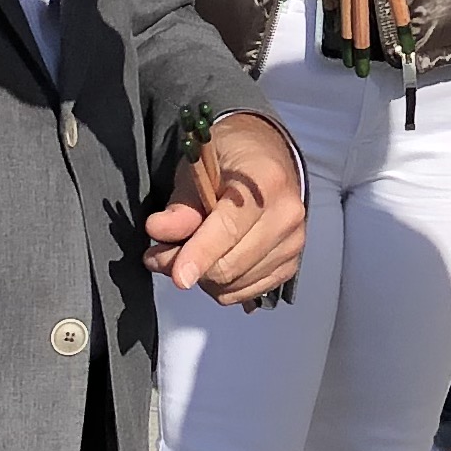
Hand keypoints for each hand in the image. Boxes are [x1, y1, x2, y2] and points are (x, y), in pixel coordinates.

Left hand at [147, 110, 303, 303]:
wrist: (267, 157)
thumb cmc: (229, 160)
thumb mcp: (197, 170)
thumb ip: (180, 206)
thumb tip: (157, 231)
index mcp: (266, 181)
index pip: (229, 229)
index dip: (200, 254)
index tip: (179, 276)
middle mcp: (287, 215)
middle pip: (231, 265)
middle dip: (190, 266)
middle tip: (160, 255)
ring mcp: (293, 242)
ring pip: (236, 284)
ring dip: (204, 278)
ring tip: (189, 254)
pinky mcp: (290, 264)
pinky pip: (247, 292)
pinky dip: (223, 286)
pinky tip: (214, 262)